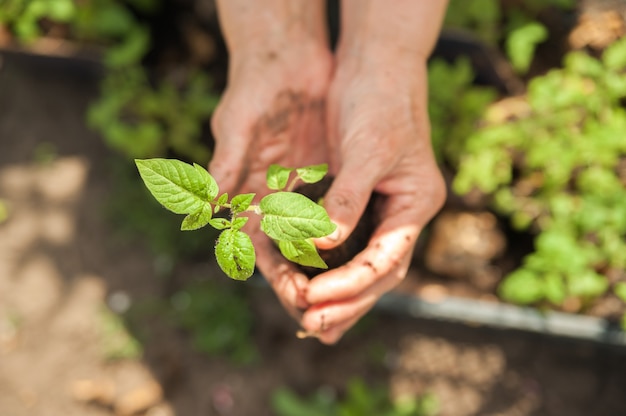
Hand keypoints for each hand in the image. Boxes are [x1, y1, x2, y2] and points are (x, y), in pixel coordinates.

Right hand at [209, 15, 333, 317]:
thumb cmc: (256, 89)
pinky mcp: (322, 178)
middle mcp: (271, 200)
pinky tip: (363, 258)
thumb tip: (209, 206)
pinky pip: (336, 216)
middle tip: (329, 321)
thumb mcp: (239, 124)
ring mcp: (297, 190)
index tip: (300, 301)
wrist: (285, 58)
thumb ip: (226, 163)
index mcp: (247, 195)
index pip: (261, 249)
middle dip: (306, 287)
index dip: (278, 276)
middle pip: (289, 255)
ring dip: (328, 272)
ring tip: (349, 303)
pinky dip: (346, 240)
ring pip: (315, 243)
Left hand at [300, 51, 445, 343]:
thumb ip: (347, 200)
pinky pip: (342, 244)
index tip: (316, 300)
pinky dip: (324, 266)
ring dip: (337, 296)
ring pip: (360, 265)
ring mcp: (380, 210)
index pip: (386, 259)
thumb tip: (320, 245)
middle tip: (313, 326)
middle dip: (345, 302)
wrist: (374, 68)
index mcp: (416, 204)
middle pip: (377, 274)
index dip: (351, 284)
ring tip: (310, 323)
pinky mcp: (356, 202)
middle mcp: (401, 214)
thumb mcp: (368, 150)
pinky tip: (305, 283)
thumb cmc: (380, 102)